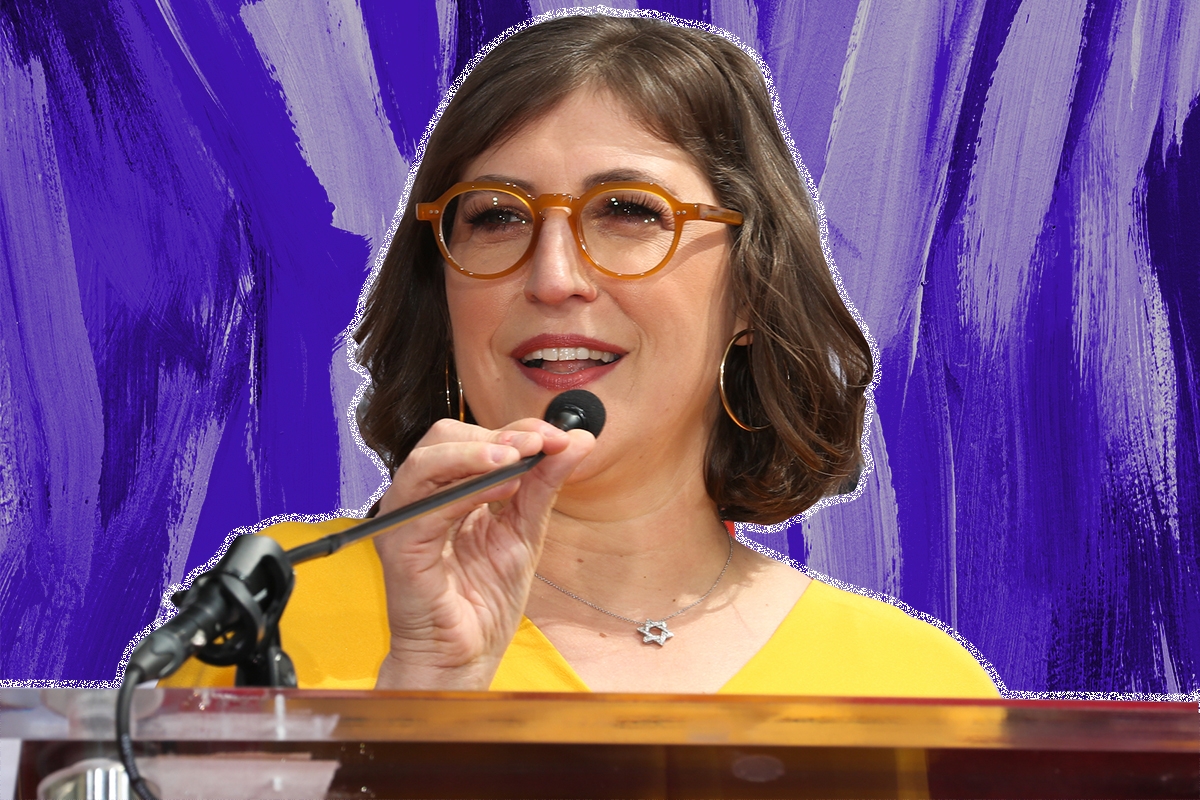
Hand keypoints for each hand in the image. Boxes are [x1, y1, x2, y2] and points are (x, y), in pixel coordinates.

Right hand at [372, 417, 594, 689]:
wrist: (464, 659)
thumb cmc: (484, 602)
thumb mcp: (525, 532)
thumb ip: (544, 485)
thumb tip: (579, 440)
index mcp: (448, 491)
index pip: (474, 438)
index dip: (518, 430)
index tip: (561, 435)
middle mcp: (422, 499)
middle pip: (443, 437)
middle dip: (497, 434)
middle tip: (541, 443)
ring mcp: (405, 521)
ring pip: (425, 462)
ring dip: (477, 451)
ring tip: (518, 456)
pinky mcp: (400, 549)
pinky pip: (425, 508)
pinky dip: (465, 488)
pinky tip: (504, 485)